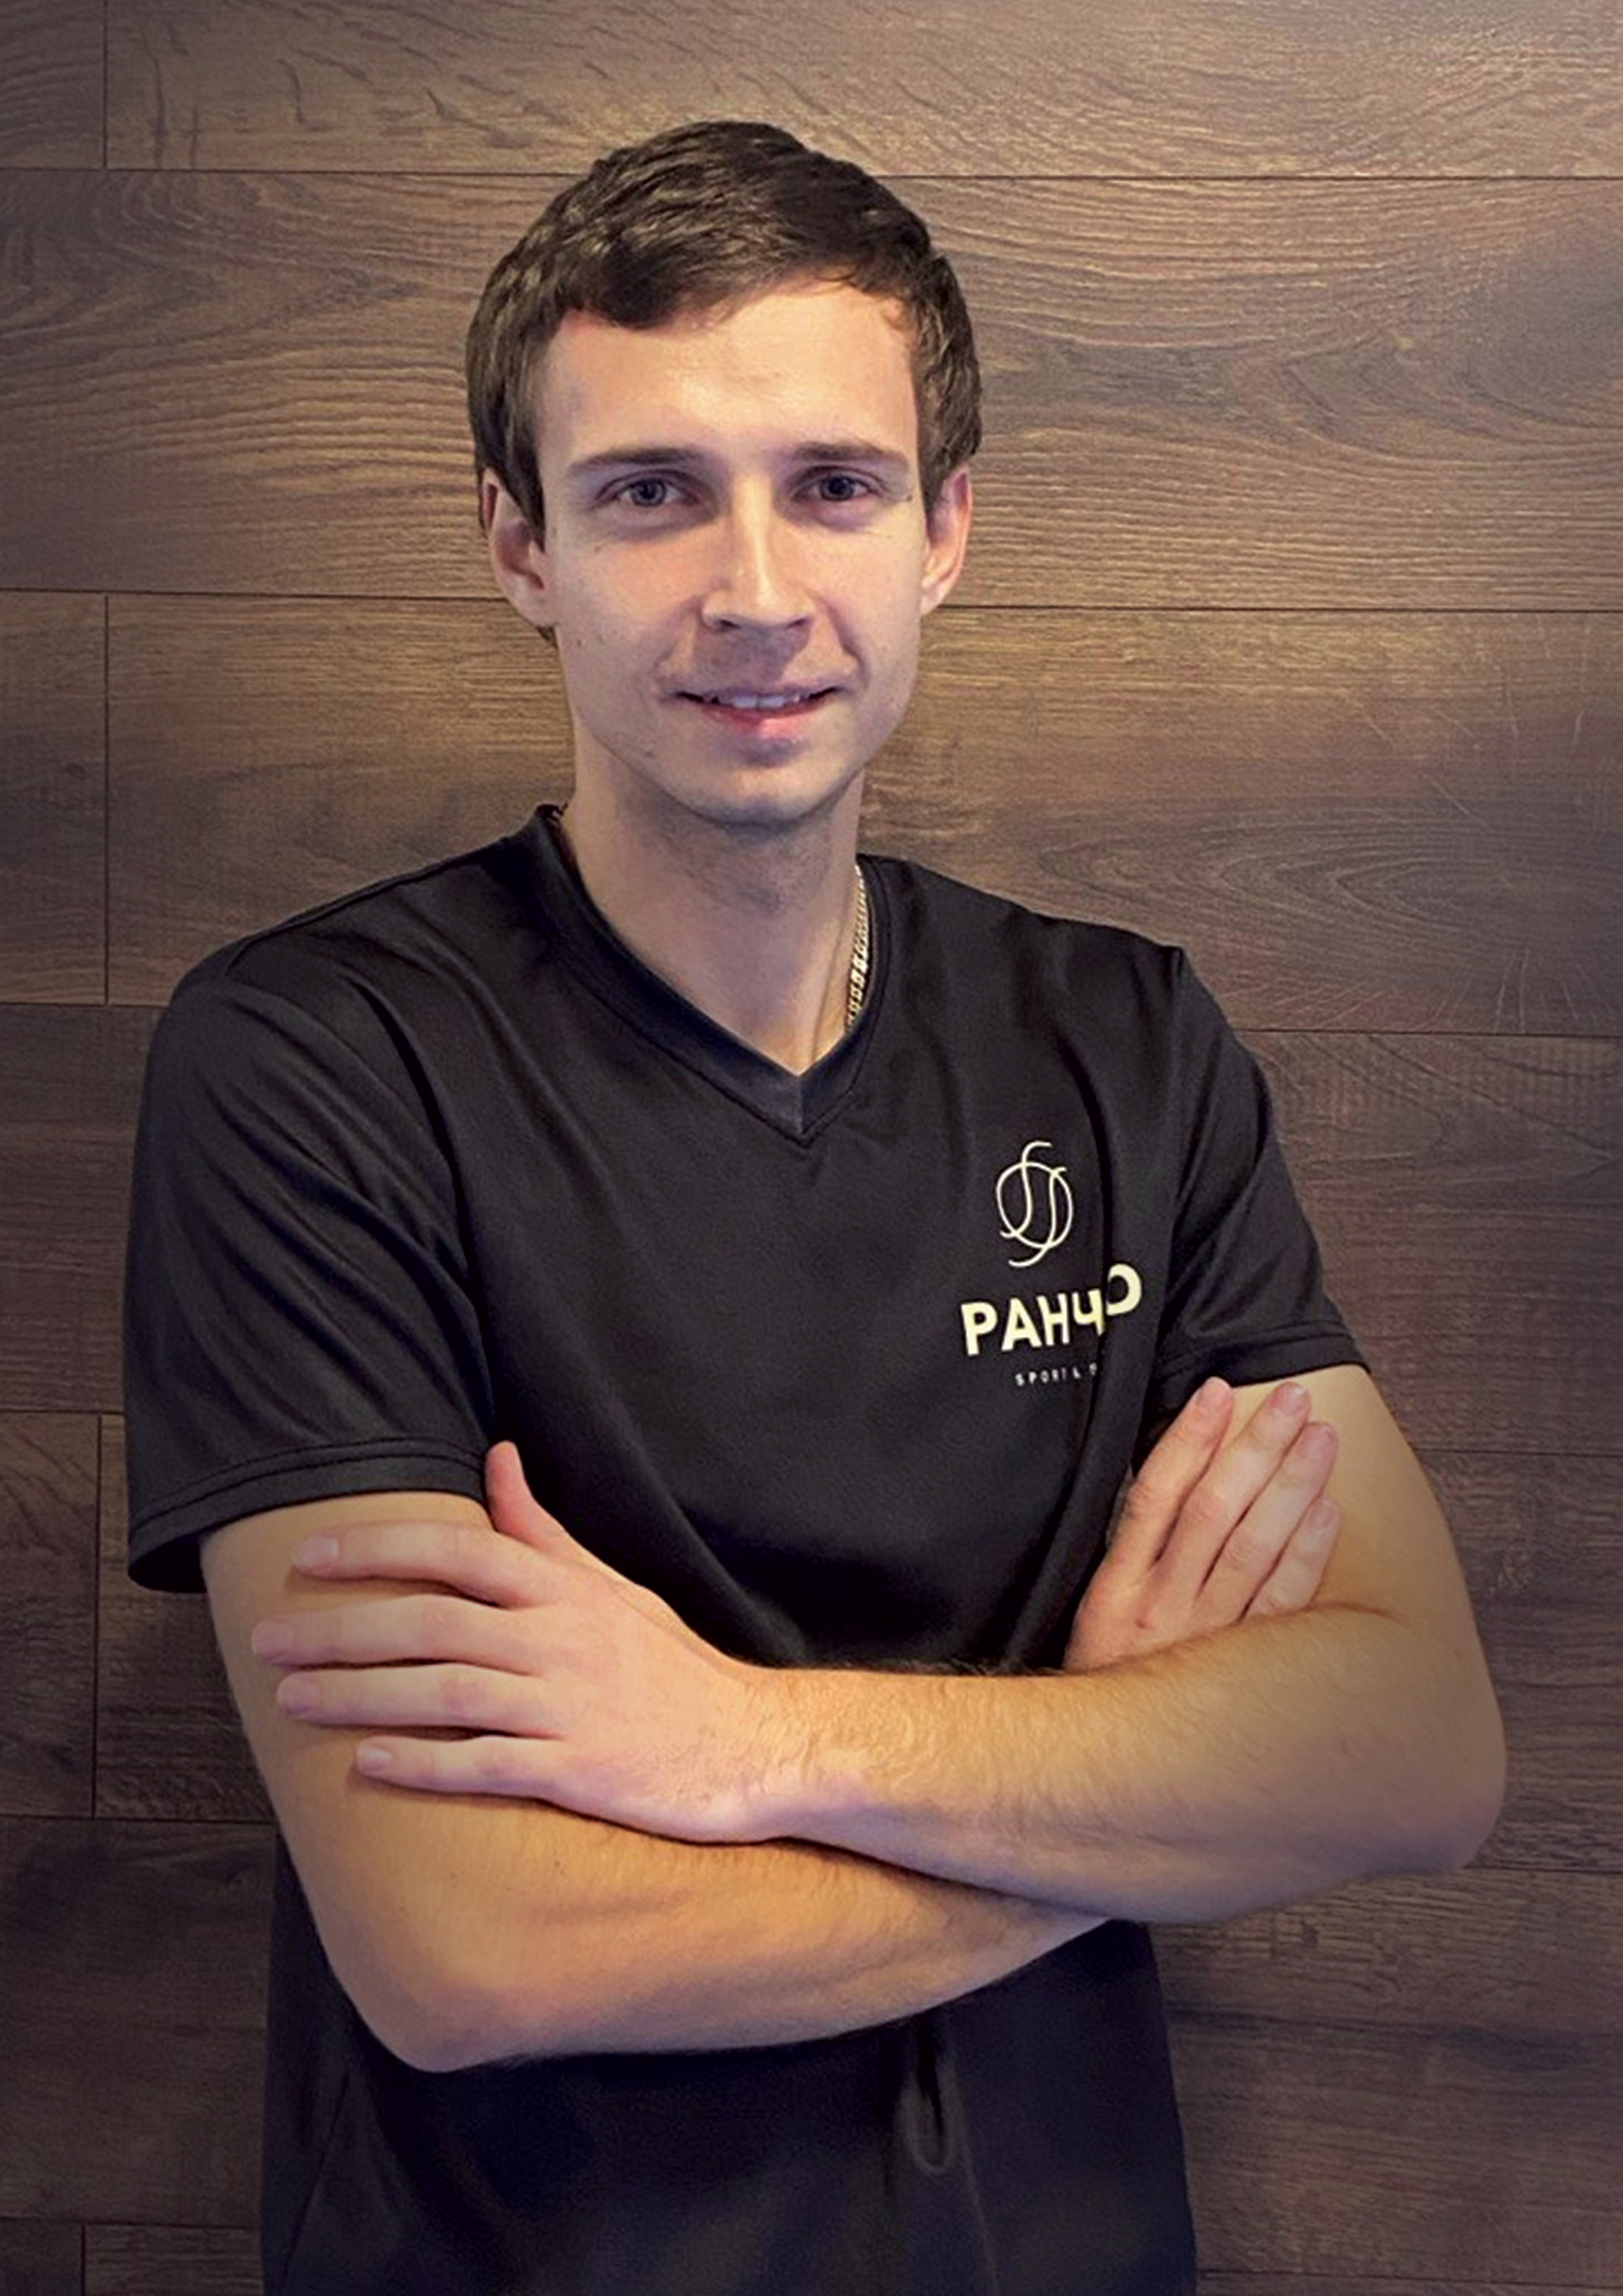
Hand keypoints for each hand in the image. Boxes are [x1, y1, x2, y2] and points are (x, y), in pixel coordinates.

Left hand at [248, 1443, 779, 1840]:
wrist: (752, 1745)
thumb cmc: (672, 1668)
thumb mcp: (613, 1587)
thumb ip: (544, 1533)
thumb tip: (498, 1460)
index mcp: (563, 1589)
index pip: (455, 1550)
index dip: (376, 1549)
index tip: (307, 1555)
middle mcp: (559, 1638)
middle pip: (429, 1621)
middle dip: (338, 1628)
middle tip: (265, 1639)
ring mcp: (567, 1705)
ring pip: (441, 1691)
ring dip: (357, 1695)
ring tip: (292, 1701)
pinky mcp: (577, 1770)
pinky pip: (484, 1763)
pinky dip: (422, 1763)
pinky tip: (367, 1764)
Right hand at [1064, 1378, 1339, 1672]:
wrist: (1108, 1780)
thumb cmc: (1106, 1688)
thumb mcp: (1093, 1621)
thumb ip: (1131, 1557)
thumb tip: (1168, 1479)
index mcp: (1116, 1592)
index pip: (1155, 1495)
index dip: (1188, 1440)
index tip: (1218, 1392)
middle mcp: (1162, 1611)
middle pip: (1214, 1511)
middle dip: (1256, 1448)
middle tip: (1293, 1400)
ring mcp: (1207, 1642)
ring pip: (1253, 1550)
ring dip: (1291, 1488)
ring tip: (1320, 1439)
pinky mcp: (1246, 1674)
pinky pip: (1283, 1608)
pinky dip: (1306, 1557)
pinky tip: (1327, 1514)